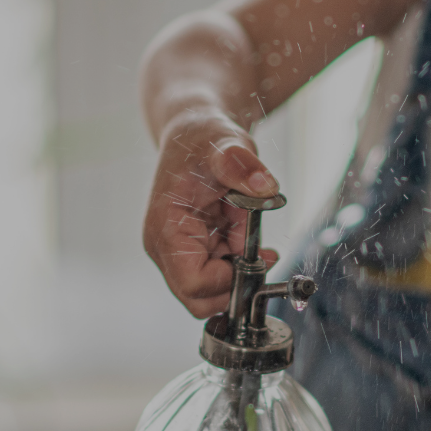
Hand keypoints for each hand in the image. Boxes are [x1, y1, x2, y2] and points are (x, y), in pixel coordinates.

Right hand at [143, 109, 279, 317]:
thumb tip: (264, 185)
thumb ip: (240, 164)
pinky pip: (224, 275)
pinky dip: (242, 259)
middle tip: (256, 249)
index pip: (193, 285)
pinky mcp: (195, 253)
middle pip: (202, 299)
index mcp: (165, 231)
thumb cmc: (203, 138)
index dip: (228, 279)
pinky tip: (243, 230)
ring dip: (241, 267)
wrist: (196, 132)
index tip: (251, 254)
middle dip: (236, 279)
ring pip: (217, 290)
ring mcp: (180, 254)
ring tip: (244, 227)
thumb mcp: (225, 143)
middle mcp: (167, 249)